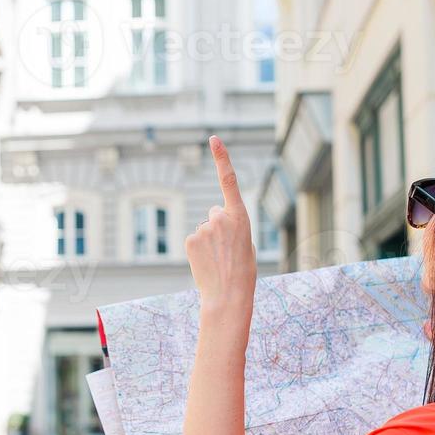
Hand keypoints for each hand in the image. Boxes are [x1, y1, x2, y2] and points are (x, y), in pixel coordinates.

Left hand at [185, 136, 256, 321]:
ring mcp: (203, 227)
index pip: (228, 180)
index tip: (213, 139)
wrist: (229, 295)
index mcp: (240, 215)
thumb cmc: (243, 271)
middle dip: (218, 226)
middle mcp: (220, 216)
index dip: (221, 157)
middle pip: (214, 213)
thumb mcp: (245, 242)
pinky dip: (198, 249)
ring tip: (217, 259)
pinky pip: (194, 239)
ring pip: (204, 228)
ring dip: (209, 241)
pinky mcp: (190, 239)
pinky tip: (206, 262)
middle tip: (226, 249)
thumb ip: (231, 225)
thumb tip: (212, 220)